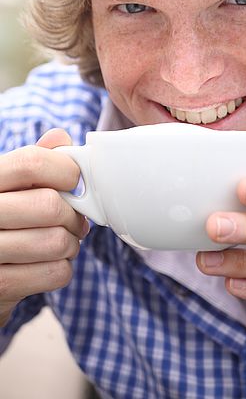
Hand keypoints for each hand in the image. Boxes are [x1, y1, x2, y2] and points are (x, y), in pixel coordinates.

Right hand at [0, 129, 88, 326]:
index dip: (66, 171)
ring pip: (56, 242)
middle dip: (74, 215)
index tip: (73, 181)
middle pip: (50, 205)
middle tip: (74, 220)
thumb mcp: (10, 184)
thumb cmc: (4, 219)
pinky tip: (49, 263)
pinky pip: (54, 273)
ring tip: (62, 242)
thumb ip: (34, 162)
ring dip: (70, 244)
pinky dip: (62, 268)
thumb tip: (60, 137)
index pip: (33, 163)